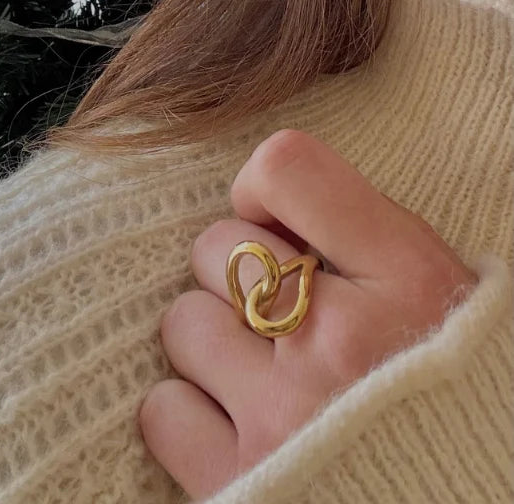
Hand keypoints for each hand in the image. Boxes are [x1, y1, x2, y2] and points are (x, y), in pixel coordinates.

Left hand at [138, 129, 477, 500]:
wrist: (475, 499)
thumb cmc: (444, 385)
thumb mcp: (434, 289)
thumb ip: (359, 233)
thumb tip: (261, 199)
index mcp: (408, 282)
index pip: (286, 167)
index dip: (262, 189)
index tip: (274, 222)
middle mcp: (343, 343)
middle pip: (216, 247)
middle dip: (239, 276)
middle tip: (281, 315)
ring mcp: (287, 416)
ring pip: (183, 323)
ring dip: (213, 344)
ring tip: (264, 373)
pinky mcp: (240, 484)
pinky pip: (163, 410)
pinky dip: (190, 415)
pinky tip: (239, 424)